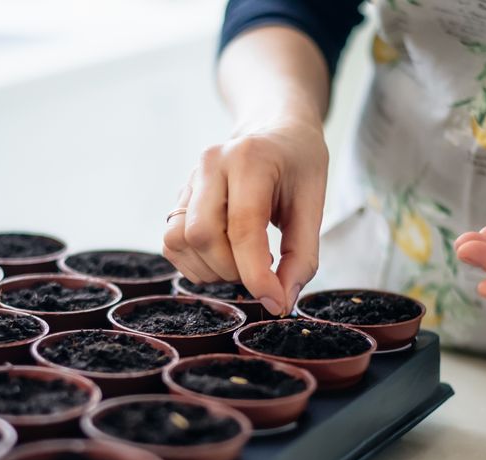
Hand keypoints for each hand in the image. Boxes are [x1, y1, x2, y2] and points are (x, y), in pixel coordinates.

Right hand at [163, 117, 328, 315]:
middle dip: (232, 270)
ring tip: (242, 262)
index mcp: (249, 159)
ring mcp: (189, 179)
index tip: (274, 301)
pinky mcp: (180, 197)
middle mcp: (211, 165)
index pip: (243, 227)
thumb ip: (302, 256)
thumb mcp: (314, 204)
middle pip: (202, 235)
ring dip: (210, 269)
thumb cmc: (298, 165)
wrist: (275, 132)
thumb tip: (281, 301)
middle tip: (262, 270)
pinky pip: (172, 244)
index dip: (256, 274)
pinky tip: (223, 257)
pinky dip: (196, 264)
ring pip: (178, 242)